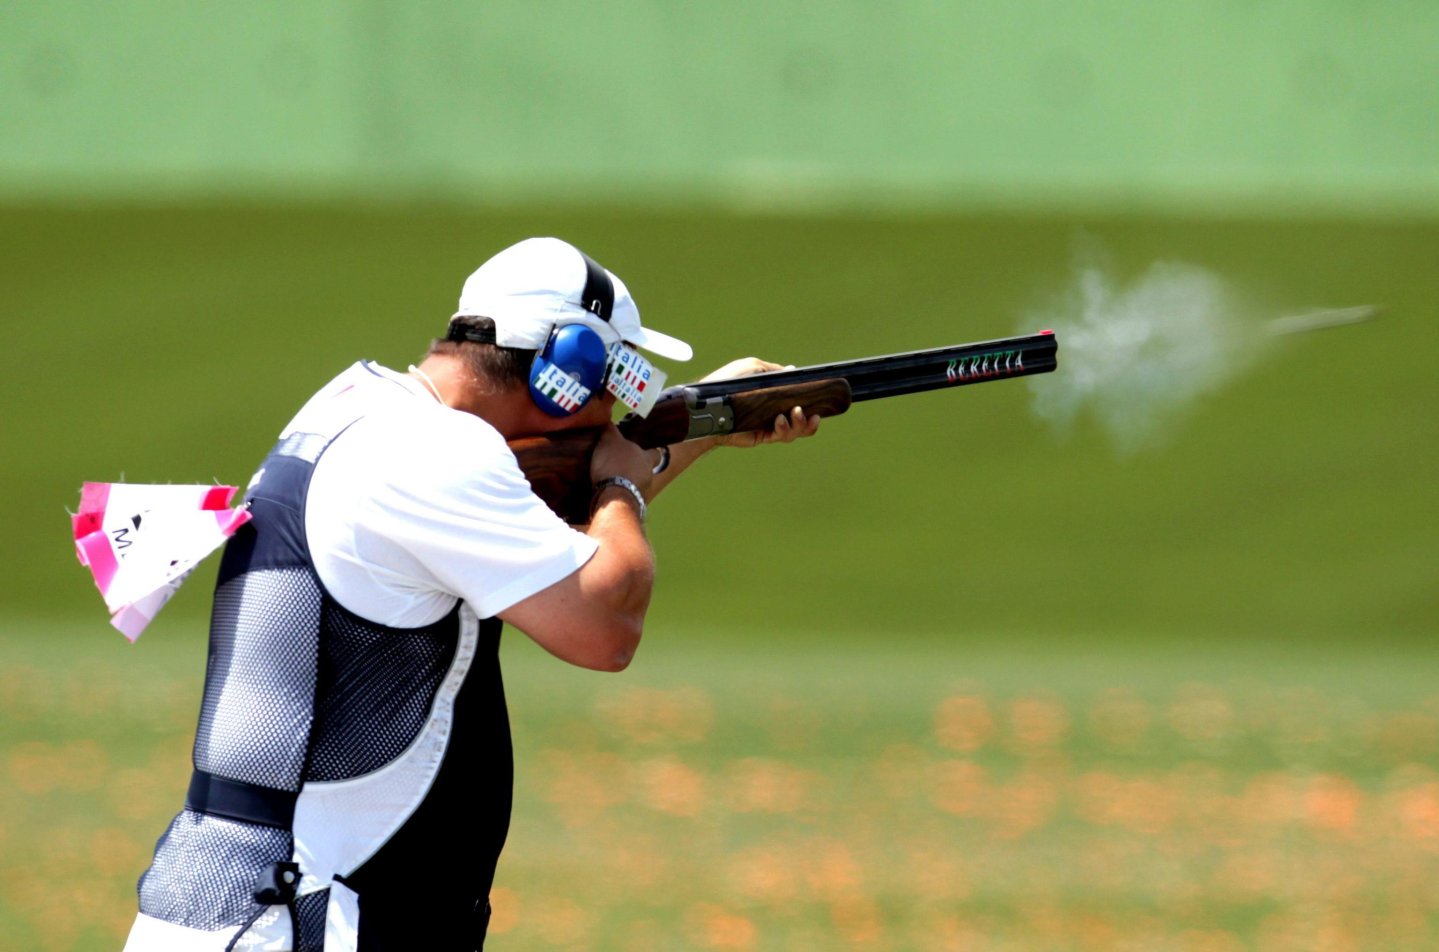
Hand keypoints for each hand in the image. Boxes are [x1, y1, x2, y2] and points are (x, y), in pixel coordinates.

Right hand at [589, 423, 654, 496]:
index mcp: (647, 459)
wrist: (615, 497)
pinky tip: (610, 495)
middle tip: (621, 467)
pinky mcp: (634, 507)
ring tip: (612, 482)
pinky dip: (621, 496)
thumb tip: (608, 422)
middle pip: (646, 471)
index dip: (648, 451)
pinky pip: (628, 499)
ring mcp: (643, 493)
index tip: (641, 450)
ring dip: (628, 484)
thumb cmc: (615, 465)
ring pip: (638, 486)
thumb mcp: (609, 441)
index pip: (654, 453)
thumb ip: (610, 431)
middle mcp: (649, 476)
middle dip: (635, 470)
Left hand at [699, 357, 821, 448]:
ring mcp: (768, 425)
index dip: (813, 402)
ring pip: (794, 431)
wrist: (709, 405)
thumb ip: (773, 371)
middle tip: (812, 414)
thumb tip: (791, 370)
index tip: (823, 401)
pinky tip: (780, 420)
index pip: (798, 400)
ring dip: (800, 424)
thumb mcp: (752, 368)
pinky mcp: (761, 436)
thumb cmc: (727, 383)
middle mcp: (774, 411)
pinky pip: (780, 436)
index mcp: (774, 395)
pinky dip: (785, 429)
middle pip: (802, 420)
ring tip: (796, 414)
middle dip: (811, 420)